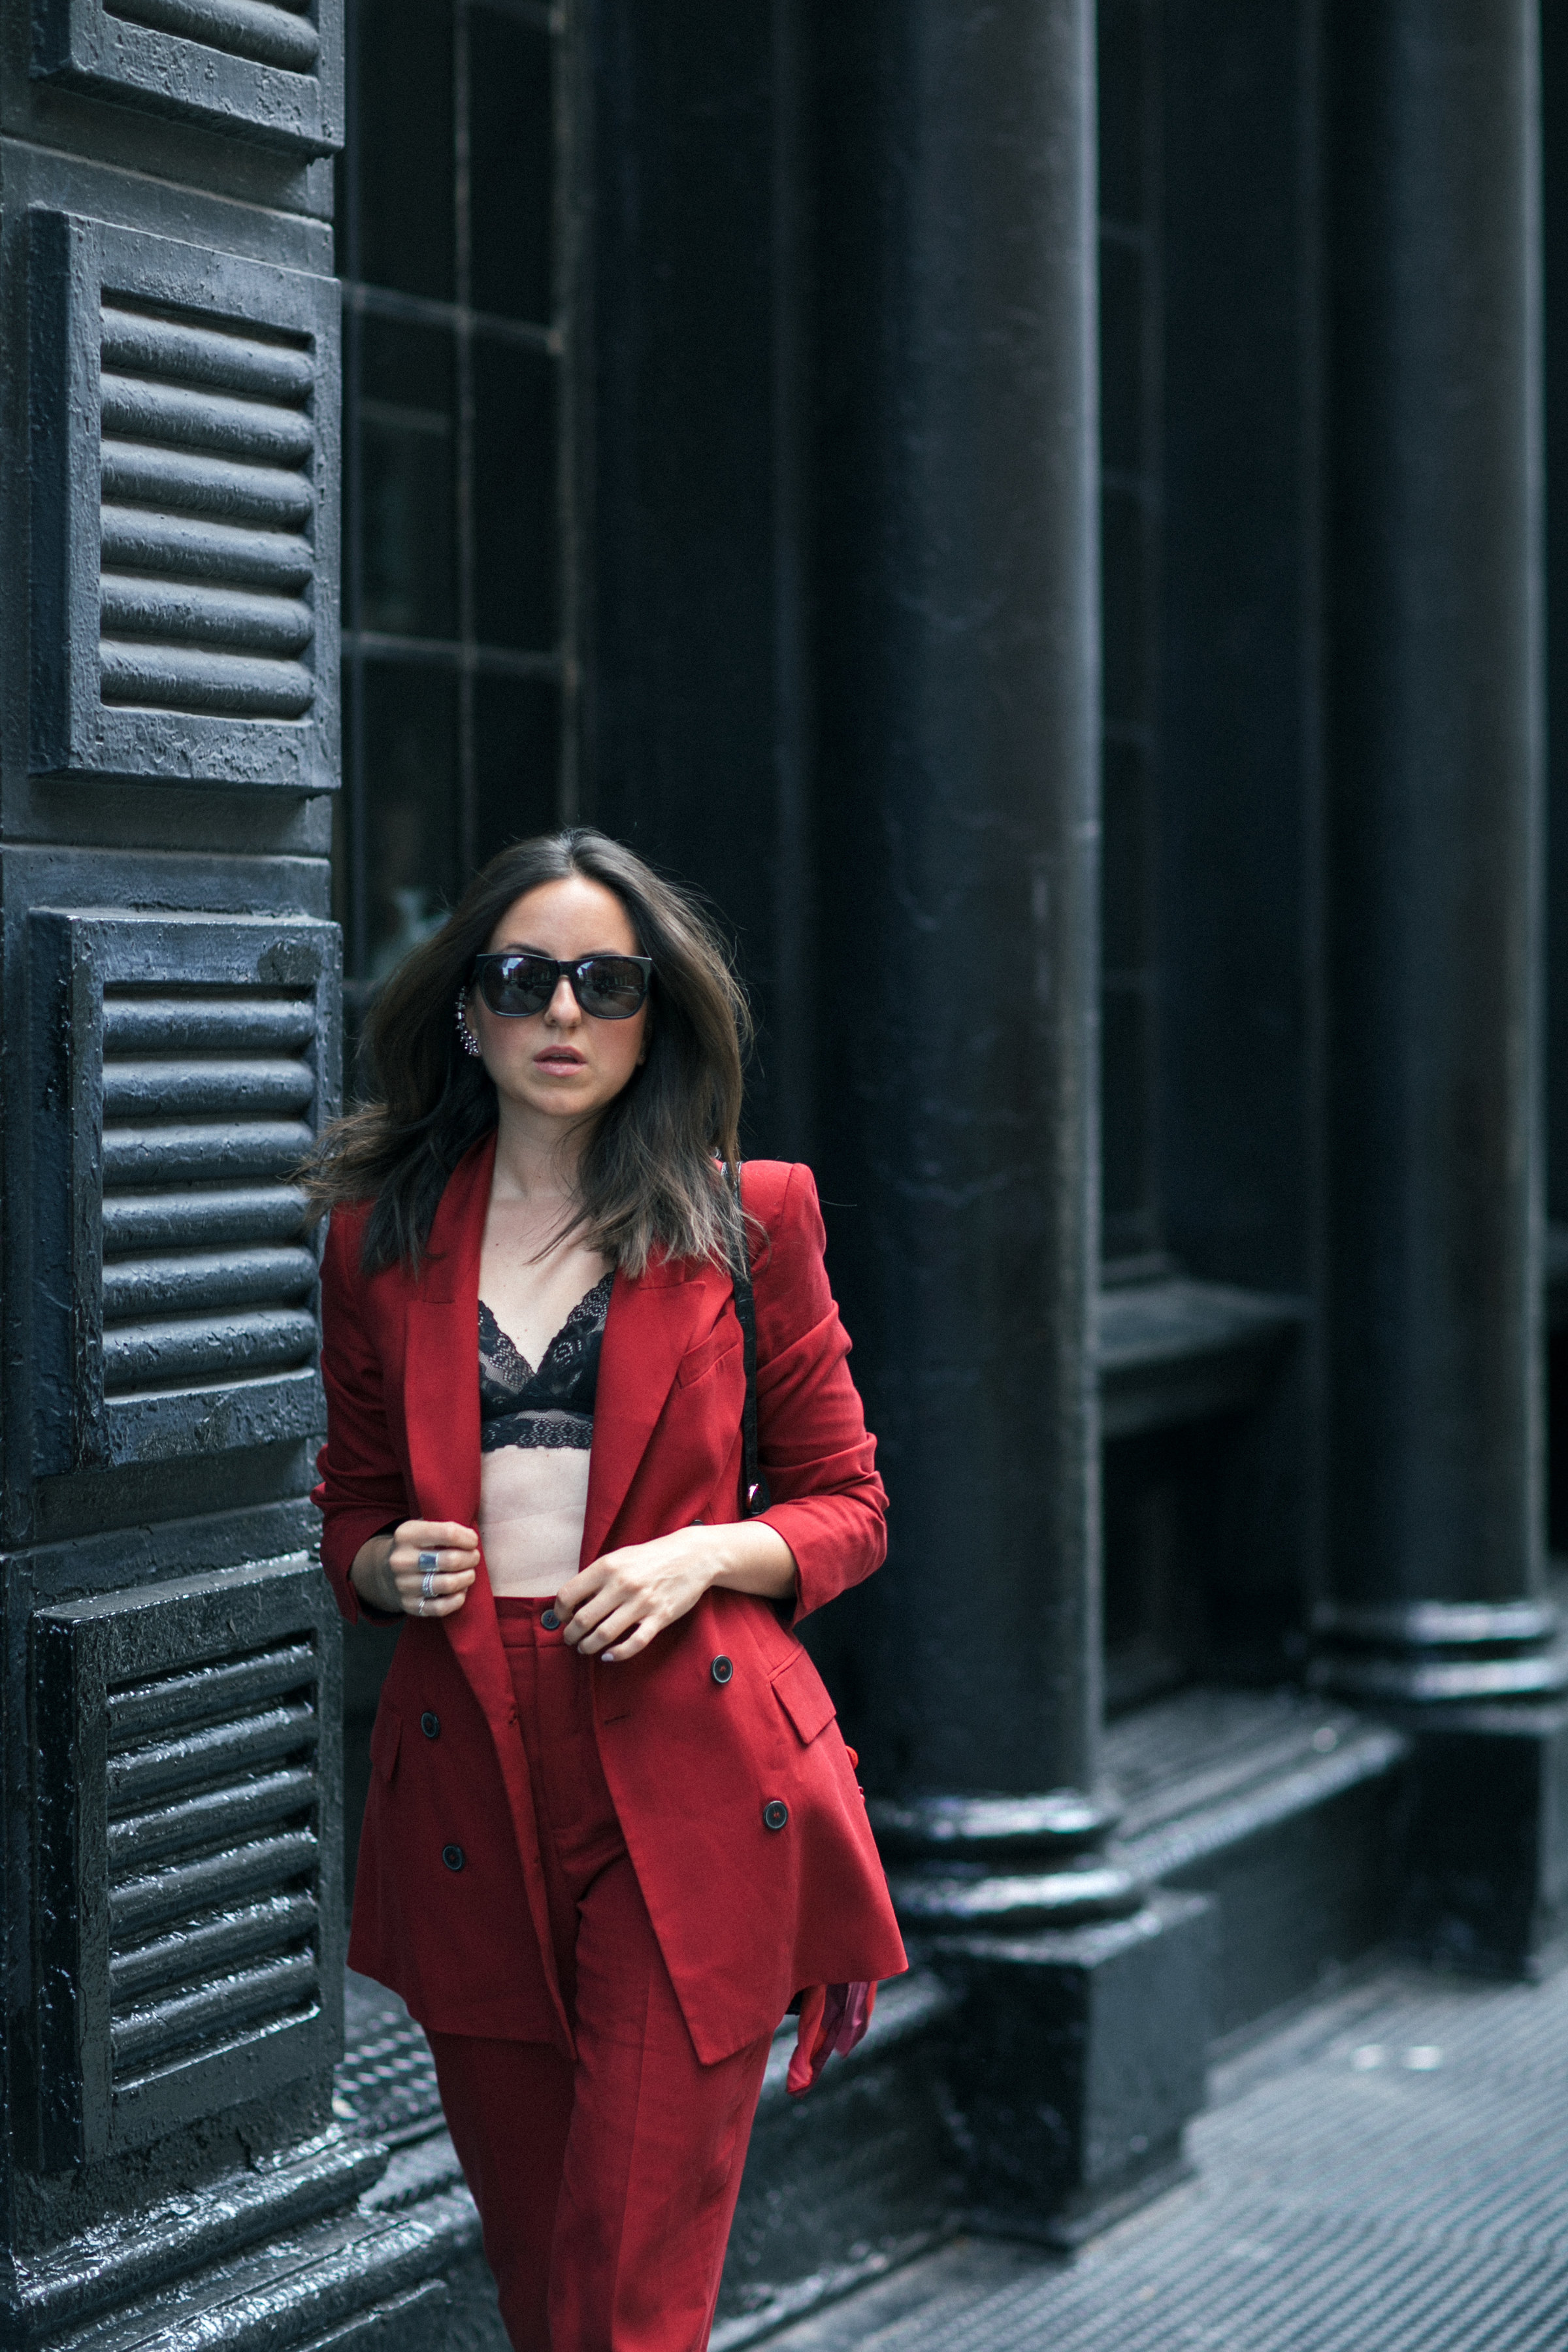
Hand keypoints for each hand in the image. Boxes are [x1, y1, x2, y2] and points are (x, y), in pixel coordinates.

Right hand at [350, 1520, 478, 1618]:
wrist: (385, 1572)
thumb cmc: (416, 1546)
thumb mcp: (422, 1527)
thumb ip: (445, 1527)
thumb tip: (472, 1536)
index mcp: (406, 1535)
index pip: (447, 1533)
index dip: (468, 1538)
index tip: (473, 1541)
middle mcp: (402, 1560)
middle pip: (450, 1560)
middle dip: (471, 1558)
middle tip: (474, 1557)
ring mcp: (404, 1585)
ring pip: (448, 1584)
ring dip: (467, 1578)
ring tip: (469, 1573)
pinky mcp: (410, 1605)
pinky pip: (441, 1607)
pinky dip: (457, 1599)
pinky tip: (461, 1590)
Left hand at [555, 1520, 795, 1660]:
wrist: (692, 1555)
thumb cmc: (651, 1557)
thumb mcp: (619, 1557)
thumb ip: (596, 1576)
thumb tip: (572, 1601)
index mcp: (607, 1567)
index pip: (568, 1595)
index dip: (559, 1612)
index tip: (563, 1618)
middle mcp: (622, 1584)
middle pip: (582, 1620)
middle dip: (571, 1635)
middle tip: (571, 1639)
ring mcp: (642, 1602)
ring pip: (604, 1635)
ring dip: (589, 1647)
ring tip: (586, 1648)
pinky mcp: (660, 1617)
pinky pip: (634, 1643)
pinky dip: (617, 1654)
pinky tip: (609, 1656)